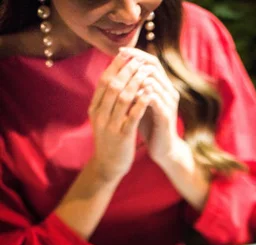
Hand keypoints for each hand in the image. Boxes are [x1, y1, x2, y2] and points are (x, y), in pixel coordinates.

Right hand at [88, 51, 151, 182]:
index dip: (116, 66)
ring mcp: (110, 126)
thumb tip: (116, 76)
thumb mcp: (103, 118)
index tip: (127, 55)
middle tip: (139, 59)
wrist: (108, 166)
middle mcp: (100, 115)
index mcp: (94, 108)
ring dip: (135, 82)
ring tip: (146, 72)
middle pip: (113, 86)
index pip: (104, 81)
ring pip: (123, 98)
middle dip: (127, 70)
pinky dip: (141, 102)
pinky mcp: (122, 136)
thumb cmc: (109, 140)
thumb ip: (107, 100)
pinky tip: (149, 93)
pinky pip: (132, 116)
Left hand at [118, 48, 180, 165]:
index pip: (151, 61)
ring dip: (136, 78)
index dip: (136, 54)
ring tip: (120, 76)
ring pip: (153, 81)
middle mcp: (168, 91)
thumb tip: (116, 73)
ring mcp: (169, 103)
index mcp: (162, 86)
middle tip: (119, 59)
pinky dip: (140, 95)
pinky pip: (154, 100)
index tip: (119, 51)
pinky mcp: (166, 116)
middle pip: (153, 67)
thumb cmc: (149, 126)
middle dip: (134, 62)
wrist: (162, 149)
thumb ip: (132, 89)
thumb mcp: (139, 103)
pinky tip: (128, 95)